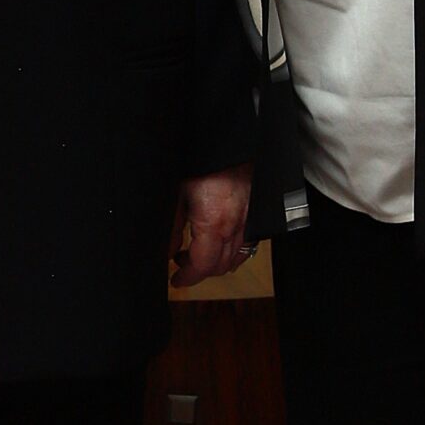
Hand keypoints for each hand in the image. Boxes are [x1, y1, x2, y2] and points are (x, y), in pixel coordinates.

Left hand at [172, 164, 255, 287]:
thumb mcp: (177, 195)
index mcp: (213, 223)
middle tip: (181, 265)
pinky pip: (249, 244)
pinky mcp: (256, 214)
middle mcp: (235, 226)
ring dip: (216, 262)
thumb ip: (173, 227)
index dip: (187, 277)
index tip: (176, 279)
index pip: (202, 265)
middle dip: (199, 271)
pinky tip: (220, 245)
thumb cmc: (204, 164)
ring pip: (236, 258)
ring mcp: (248, 221)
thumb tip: (168, 251)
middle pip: (219, 266)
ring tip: (197, 254)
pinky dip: (235, 252)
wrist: (230, 144)